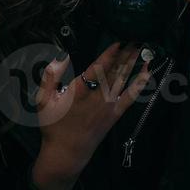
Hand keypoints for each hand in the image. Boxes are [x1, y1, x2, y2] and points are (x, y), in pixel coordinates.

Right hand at [33, 43, 151, 177]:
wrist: (67, 153)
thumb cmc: (53, 126)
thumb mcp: (42, 100)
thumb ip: (51, 76)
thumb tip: (62, 56)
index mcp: (79, 92)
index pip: (97, 69)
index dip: (110, 54)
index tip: (119, 41)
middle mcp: (97, 97)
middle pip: (114, 71)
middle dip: (126, 53)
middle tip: (136, 36)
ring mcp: (109, 106)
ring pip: (123, 79)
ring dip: (133, 62)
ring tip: (142, 47)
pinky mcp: (115, 114)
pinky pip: (131, 97)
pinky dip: (140, 83)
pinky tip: (147, 71)